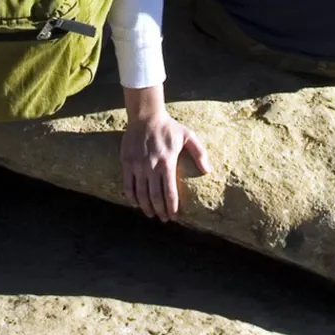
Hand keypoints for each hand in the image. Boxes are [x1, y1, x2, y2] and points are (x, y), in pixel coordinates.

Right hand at [120, 85, 209, 221]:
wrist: (145, 115)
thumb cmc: (169, 127)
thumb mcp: (188, 136)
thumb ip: (199, 153)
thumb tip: (207, 171)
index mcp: (167, 162)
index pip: (169, 192)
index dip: (172, 207)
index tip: (174, 217)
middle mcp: (151, 166)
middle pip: (154, 197)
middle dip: (159, 211)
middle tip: (163, 219)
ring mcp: (137, 165)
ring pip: (141, 193)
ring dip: (145, 207)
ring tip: (150, 214)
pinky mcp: (127, 162)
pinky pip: (128, 185)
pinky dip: (131, 197)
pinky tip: (135, 204)